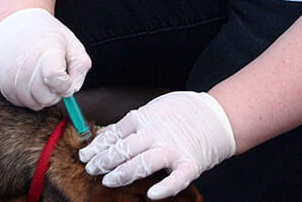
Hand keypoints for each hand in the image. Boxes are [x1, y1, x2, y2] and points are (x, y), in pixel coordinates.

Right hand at [0, 7, 90, 109]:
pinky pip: (22, 103)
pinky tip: (30, 78)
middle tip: (54, 73)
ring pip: (35, 104)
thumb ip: (80, 66)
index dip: (66, 84)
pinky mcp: (3, 86)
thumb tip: (73, 89)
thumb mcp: (71, 42)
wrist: (13, 24)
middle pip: (48, 97)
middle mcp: (25, 67)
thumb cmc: (46, 34)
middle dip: (56, 91)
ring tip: (41, 74)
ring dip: (43, 95)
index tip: (66, 76)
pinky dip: (29, 96)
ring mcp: (11, 78)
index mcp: (46, 52)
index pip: (57, 80)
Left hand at [79, 91, 235, 199]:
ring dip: (124, 173)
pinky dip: (165, 188)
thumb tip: (105, 136)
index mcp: (146, 117)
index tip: (86, 155)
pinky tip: (152, 195)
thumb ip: (131, 124)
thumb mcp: (153, 109)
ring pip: (144, 163)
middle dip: (105, 160)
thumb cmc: (182, 112)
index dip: (99, 146)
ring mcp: (173, 149)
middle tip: (91, 169)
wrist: (216, 115)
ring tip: (109, 180)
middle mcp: (157, 133)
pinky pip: (177, 179)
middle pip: (125, 148)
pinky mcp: (190, 164)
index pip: (116, 133)